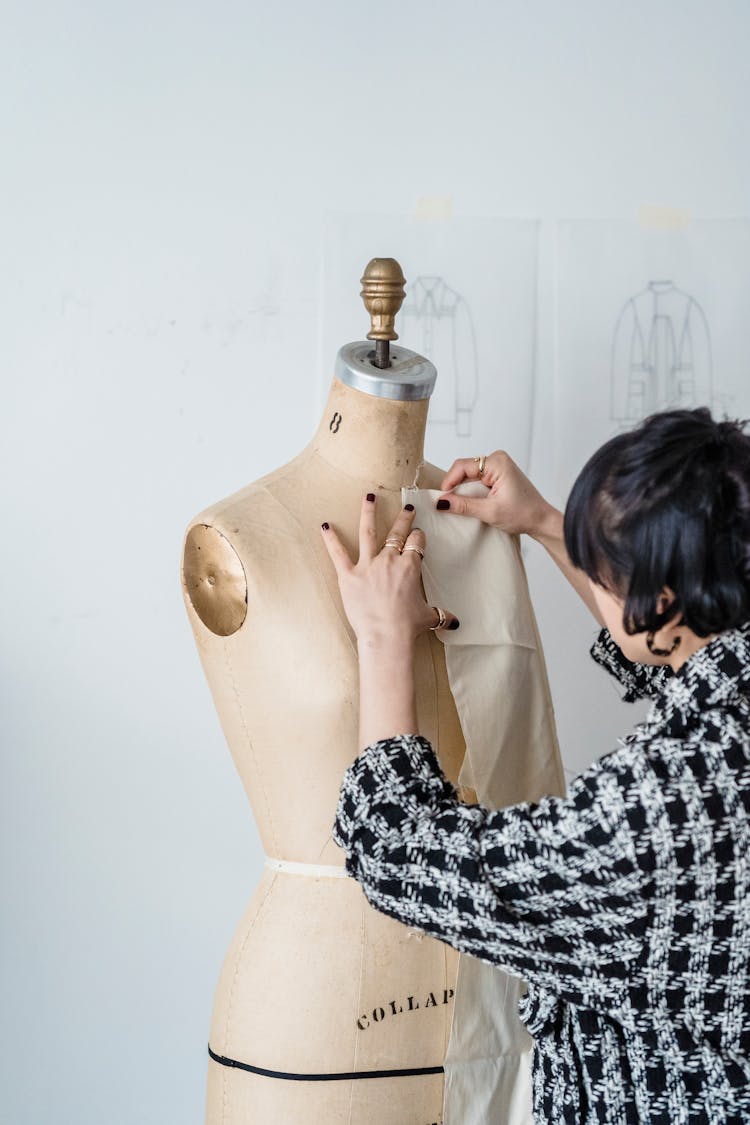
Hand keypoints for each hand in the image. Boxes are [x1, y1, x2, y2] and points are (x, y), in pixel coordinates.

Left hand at [320, 494, 458, 646]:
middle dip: (403, 519)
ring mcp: (368, 566)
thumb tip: (455, 623)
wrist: (386, 636)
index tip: (417, 534)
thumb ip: (441, 616)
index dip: (418, 537)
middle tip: (406, 508)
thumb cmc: (407, 627)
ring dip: (368, 513)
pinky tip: (324, 526)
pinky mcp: (349, 576)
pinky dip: (330, 539)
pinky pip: (337, 554)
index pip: (416, 543)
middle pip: (397, 533)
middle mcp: (389, 560)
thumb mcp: (429, 618)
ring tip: (369, 497)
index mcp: (410, 567)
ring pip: (368, 533)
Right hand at [436, 450, 554, 536]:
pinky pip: (477, 480)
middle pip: (464, 469)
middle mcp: (497, 460)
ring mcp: (498, 466)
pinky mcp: (498, 475)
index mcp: (497, 462)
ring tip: (463, 506)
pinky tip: (473, 503)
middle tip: (450, 505)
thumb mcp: (490, 512)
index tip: (442, 499)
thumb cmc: (524, 514)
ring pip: (469, 475)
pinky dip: (472, 491)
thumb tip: (441, 502)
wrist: (541, 520)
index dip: (449, 482)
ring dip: (464, 490)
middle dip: (456, 487)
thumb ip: (463, 505)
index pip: (462, 466)